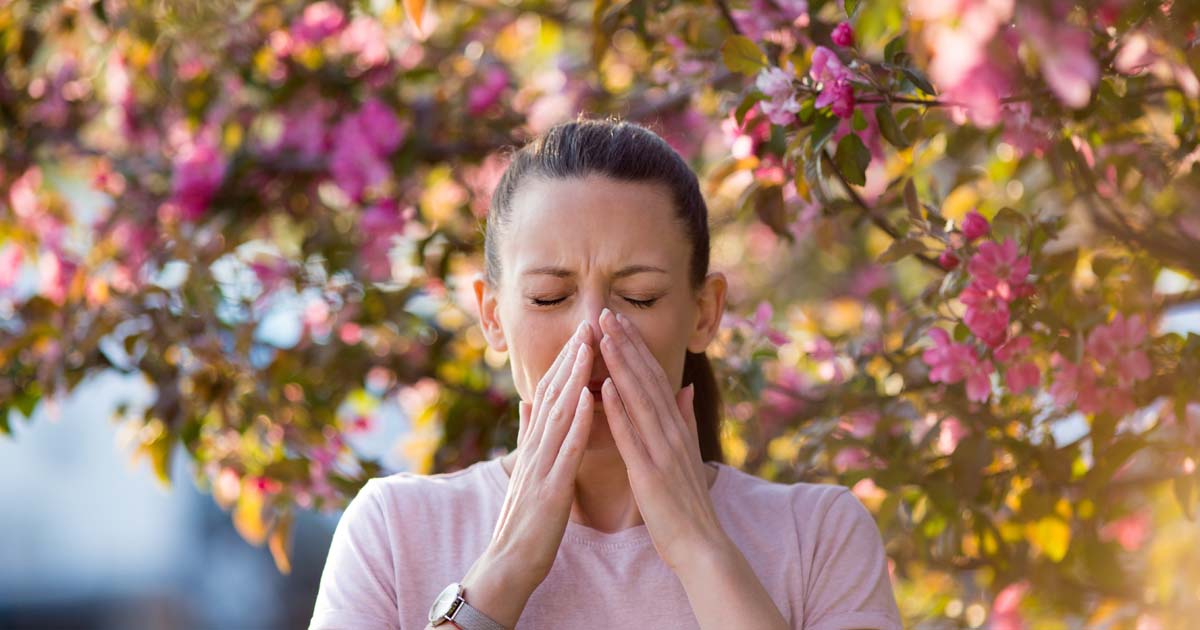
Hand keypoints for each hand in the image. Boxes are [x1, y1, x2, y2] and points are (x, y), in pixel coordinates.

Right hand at [486, 319, 595, 590]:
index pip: (551, 395)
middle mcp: (535, 449)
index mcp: (535, 446)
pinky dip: (577, 421)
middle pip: (554, 395)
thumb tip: (527, 401)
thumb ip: (528, 435)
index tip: (583, 332)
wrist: (508, 565)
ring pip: (558, 414)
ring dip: (574, 377)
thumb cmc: (524, 522)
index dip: (566, 362)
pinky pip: (566, 450)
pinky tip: (589, 396)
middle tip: (588, 323)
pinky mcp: (550, 489)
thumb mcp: (526, 471)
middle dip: (571, 358)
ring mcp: (540, 467)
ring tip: (589, 346)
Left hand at [596, 308, 728, 572]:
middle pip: (646, 379)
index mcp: (676, 427)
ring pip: (639, 399)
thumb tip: (683, 387)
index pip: (653, 378)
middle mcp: (672, 432)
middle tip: (605, 312)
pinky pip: (632, 436)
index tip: (618, 320)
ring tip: (603, 335)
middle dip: (626, 344)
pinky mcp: (650, 473)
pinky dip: (619, 410)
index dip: (635, 347)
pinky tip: (604, 387)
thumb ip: (684, 418)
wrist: (701, 546)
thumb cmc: (687, 504)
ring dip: (620, 365)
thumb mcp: (688, 453)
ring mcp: (662, 451)